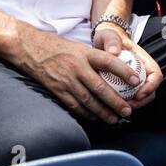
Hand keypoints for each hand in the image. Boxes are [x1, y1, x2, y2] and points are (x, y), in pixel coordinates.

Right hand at [10, 25, 141, 124]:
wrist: (29, 47)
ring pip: (88, 101)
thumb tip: (114, 68)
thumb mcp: (77, 46)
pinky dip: (86, 114)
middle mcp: (76, 67)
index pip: (108, 62)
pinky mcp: (57, 90)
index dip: (124, 71)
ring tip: (115, 119)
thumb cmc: (55, 46)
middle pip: (100, 88)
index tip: (137, 81)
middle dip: (116, 102)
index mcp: (84, 53)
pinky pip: (74, 105)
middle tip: (128, 111)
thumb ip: (93, 58)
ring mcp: (66, 80)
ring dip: (103, 112)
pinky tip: (95, 118)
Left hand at [92, 22, 162, 110]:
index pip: (156, 74)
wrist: (103, 43)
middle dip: (142, 101)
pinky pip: (129, 98)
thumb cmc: (108, 38)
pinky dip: (124, 104)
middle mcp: (143, 71)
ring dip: (134, 105)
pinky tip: (113, 108)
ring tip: (120, 109)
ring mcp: (136, 80)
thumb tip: (114, 51)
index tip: (139, 94)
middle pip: (151, 90)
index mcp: (144, 60)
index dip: (151, 86)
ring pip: (142, 98)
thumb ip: (111, 41)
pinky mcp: (127, 87)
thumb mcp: (108, 36)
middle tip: (128, 106)